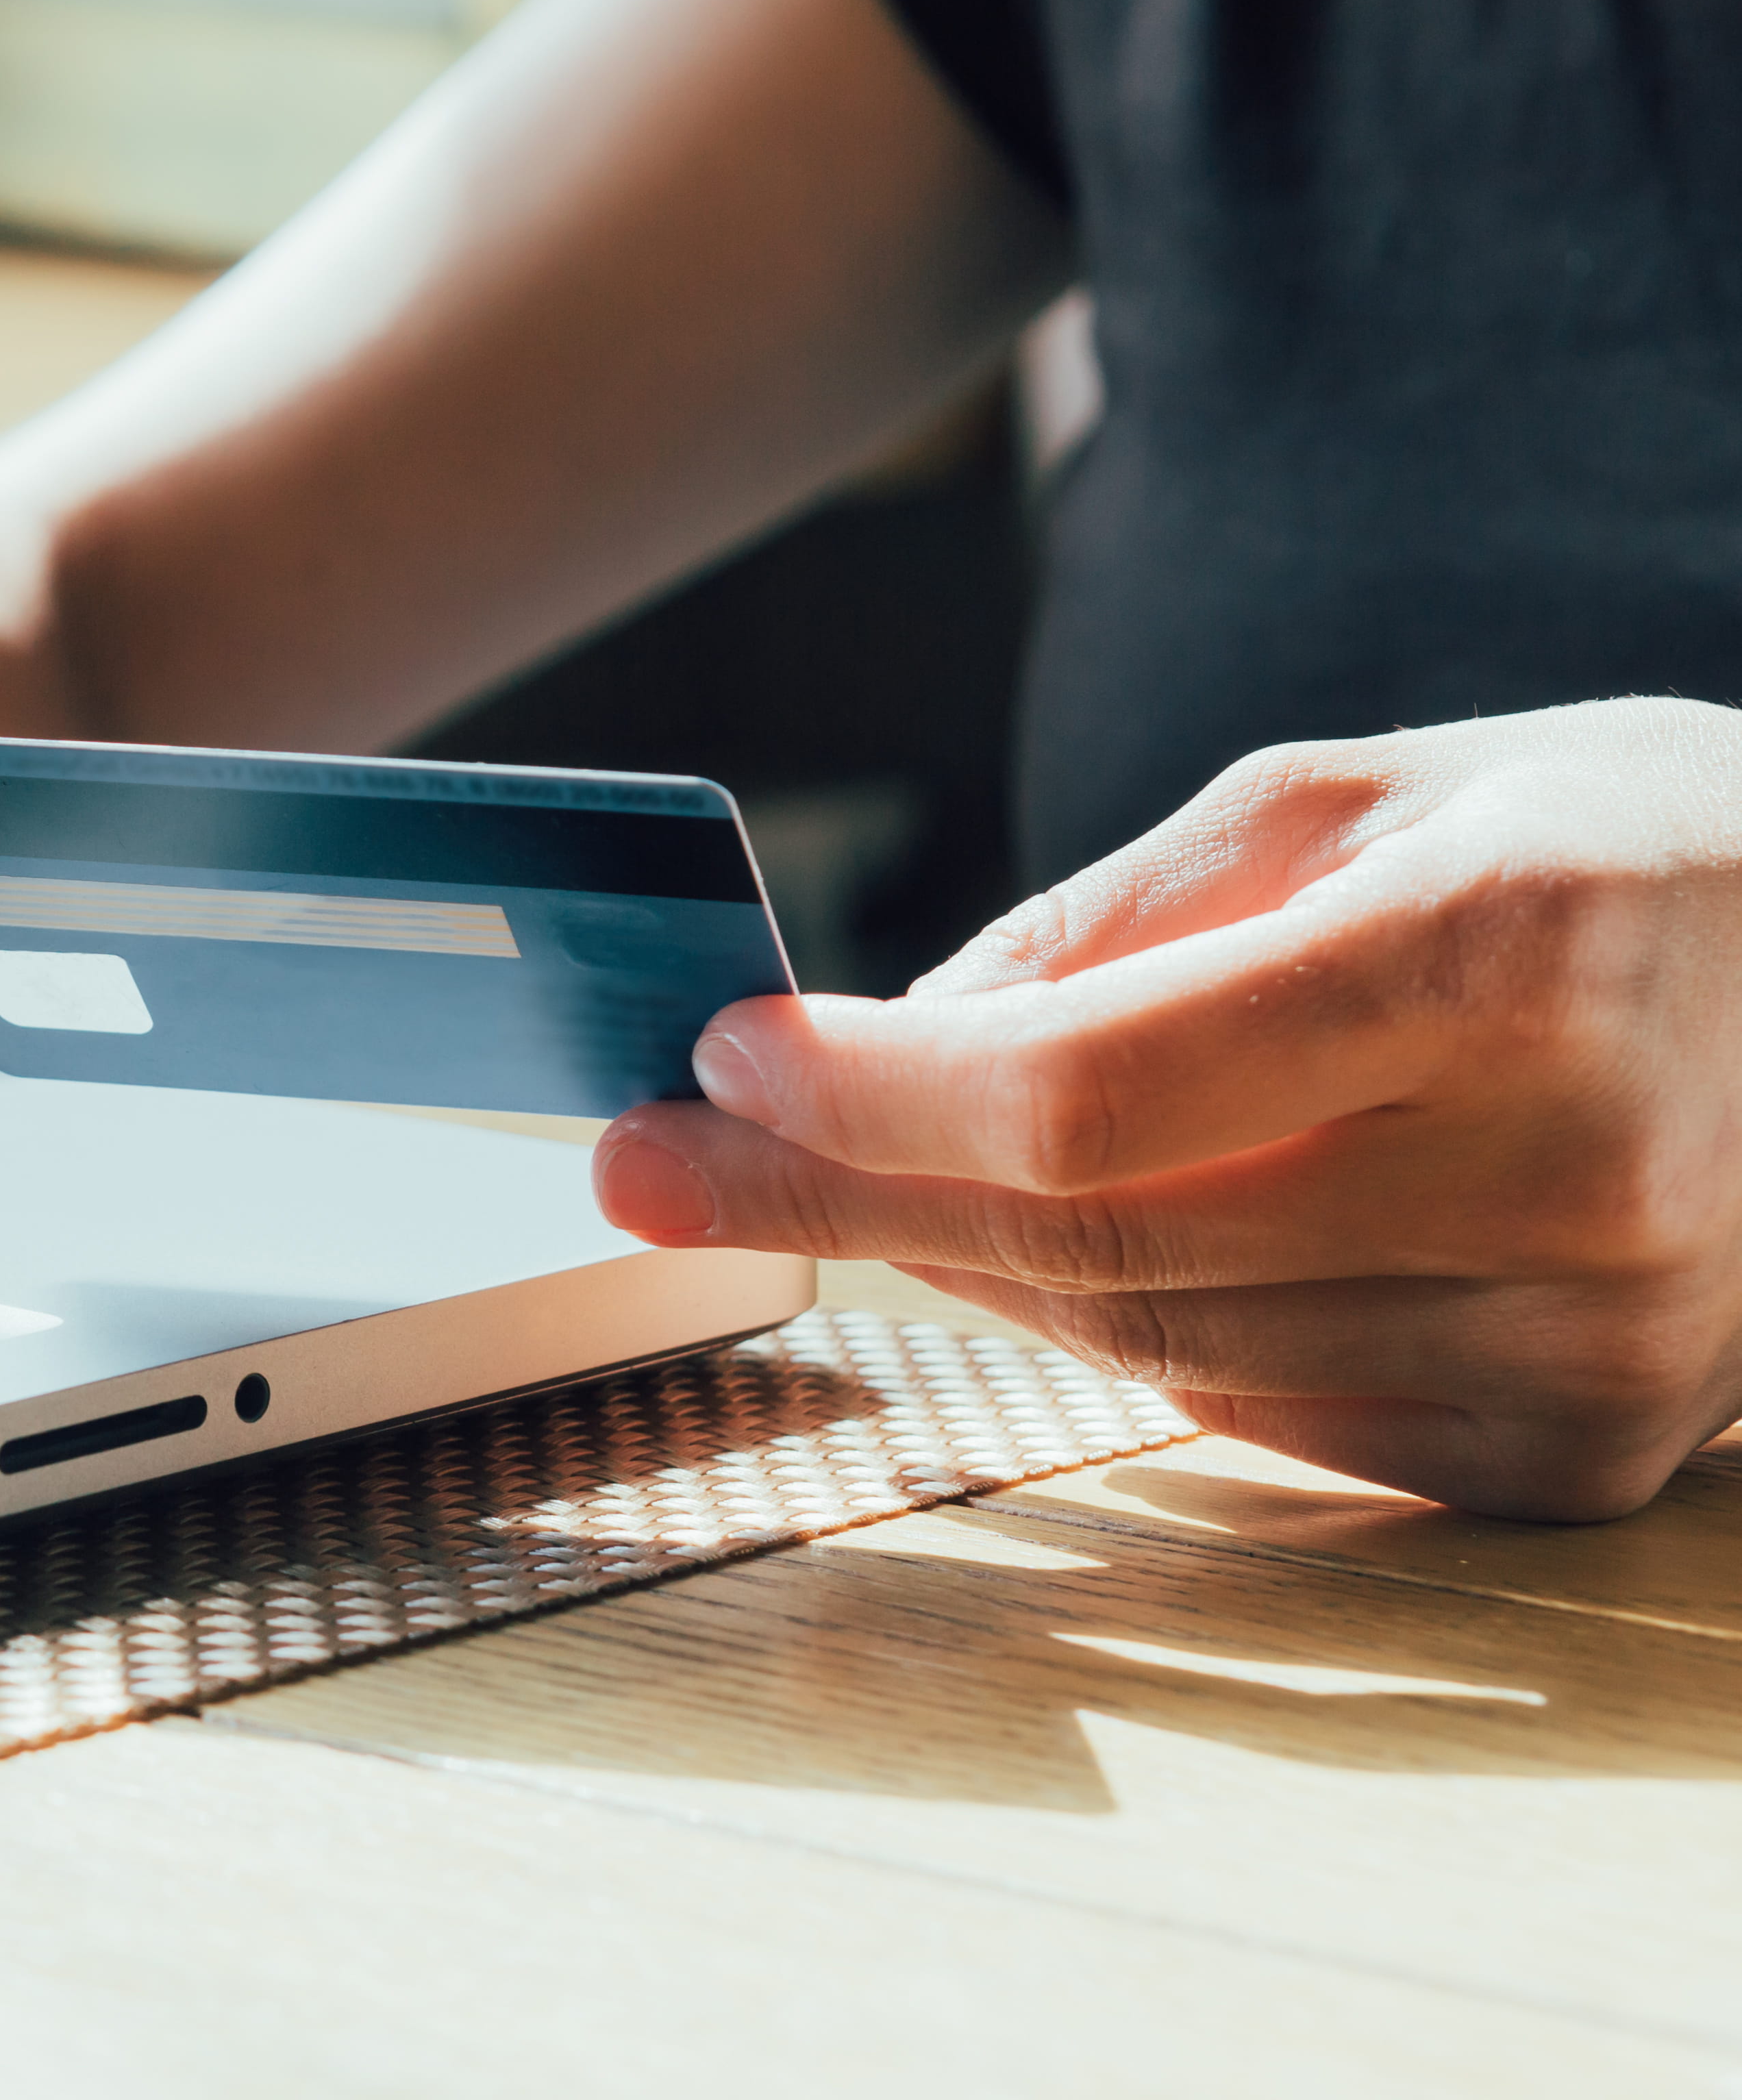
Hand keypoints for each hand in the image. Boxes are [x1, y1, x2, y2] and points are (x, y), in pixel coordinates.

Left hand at [591, 700, 1741, 1518]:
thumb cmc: (1598, 855)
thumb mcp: (1351, 796)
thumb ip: (1110, 922)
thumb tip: (890, 1041)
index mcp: (1509, 960)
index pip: (1097, 1093)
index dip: (876, 1094)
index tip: (717, 1060)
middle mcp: (1570, 1176)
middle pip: (1092, 1240)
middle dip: (832, 1194)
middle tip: (652, 1162)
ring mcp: (1590, 1348)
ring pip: (1149, 1342)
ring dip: (957, 1257)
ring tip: (838, 1173)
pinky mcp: (1573, 1454)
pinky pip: (1257, 1409)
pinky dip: (1122, 1326)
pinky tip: (1054, 1241)